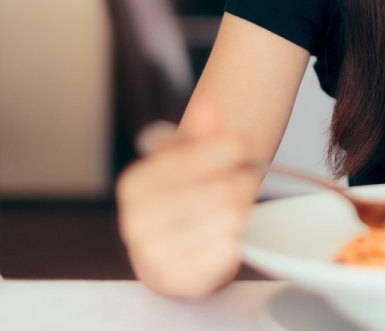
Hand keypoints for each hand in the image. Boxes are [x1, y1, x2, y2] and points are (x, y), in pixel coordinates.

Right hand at [116, 102, 259, 297]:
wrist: (169, 257)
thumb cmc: (180, 203)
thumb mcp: (185, 162)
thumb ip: (199, 134)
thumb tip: (209, 105)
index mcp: (134, 185)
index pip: (187, 159)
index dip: (225, 147)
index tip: (246, 143)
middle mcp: (135, 221)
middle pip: (216, 190)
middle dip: (242, 179)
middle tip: (250, 177)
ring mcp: (154, 255)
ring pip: (227, 218)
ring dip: (245, 207)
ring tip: (242, 204)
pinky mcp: (178, 280)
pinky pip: (227, 249)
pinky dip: (237, 236)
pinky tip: (232, 231)